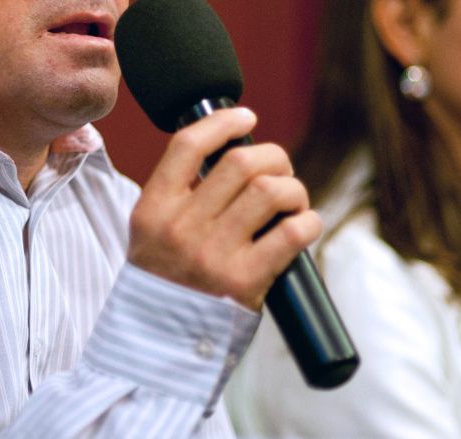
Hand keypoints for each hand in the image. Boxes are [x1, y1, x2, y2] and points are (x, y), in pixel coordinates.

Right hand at [127, 107, 321, 310]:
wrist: (161, 346)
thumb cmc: (166, 283)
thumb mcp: (152, 234)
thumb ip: (181, 198)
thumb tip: (236, 157)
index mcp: (153, 209)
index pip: (187, 145)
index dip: (223, 122)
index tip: (246, 116)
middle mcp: (181, 228)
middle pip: (240, 162)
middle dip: (274, 158)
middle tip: (281, 172)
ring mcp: (212, 255)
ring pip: (270, 191)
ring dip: (293, 190)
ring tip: (293, 202)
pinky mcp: (244, 283)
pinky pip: (291, 233)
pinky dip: (308, 222)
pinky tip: (305, 227)